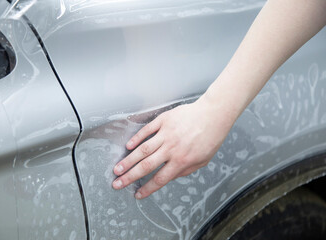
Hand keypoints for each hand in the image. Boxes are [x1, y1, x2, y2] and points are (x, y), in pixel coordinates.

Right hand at [112, 94, 235, 198]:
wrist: (213, 114)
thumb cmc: (210, 137)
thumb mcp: (202, 161)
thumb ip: (185, 171)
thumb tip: (170, 176)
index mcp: (181, 161)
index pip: (160, 179)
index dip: (147, 188)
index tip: (137, 194)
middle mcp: (171, 149)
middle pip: (146, 166)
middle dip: (130, 177)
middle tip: (117, 183)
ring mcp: (166, 133)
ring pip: (142, 150)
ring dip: (128, 161)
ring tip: (117, 168)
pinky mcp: (164, 120)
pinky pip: (146, 131)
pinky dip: (136, 139)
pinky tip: (128, 146)